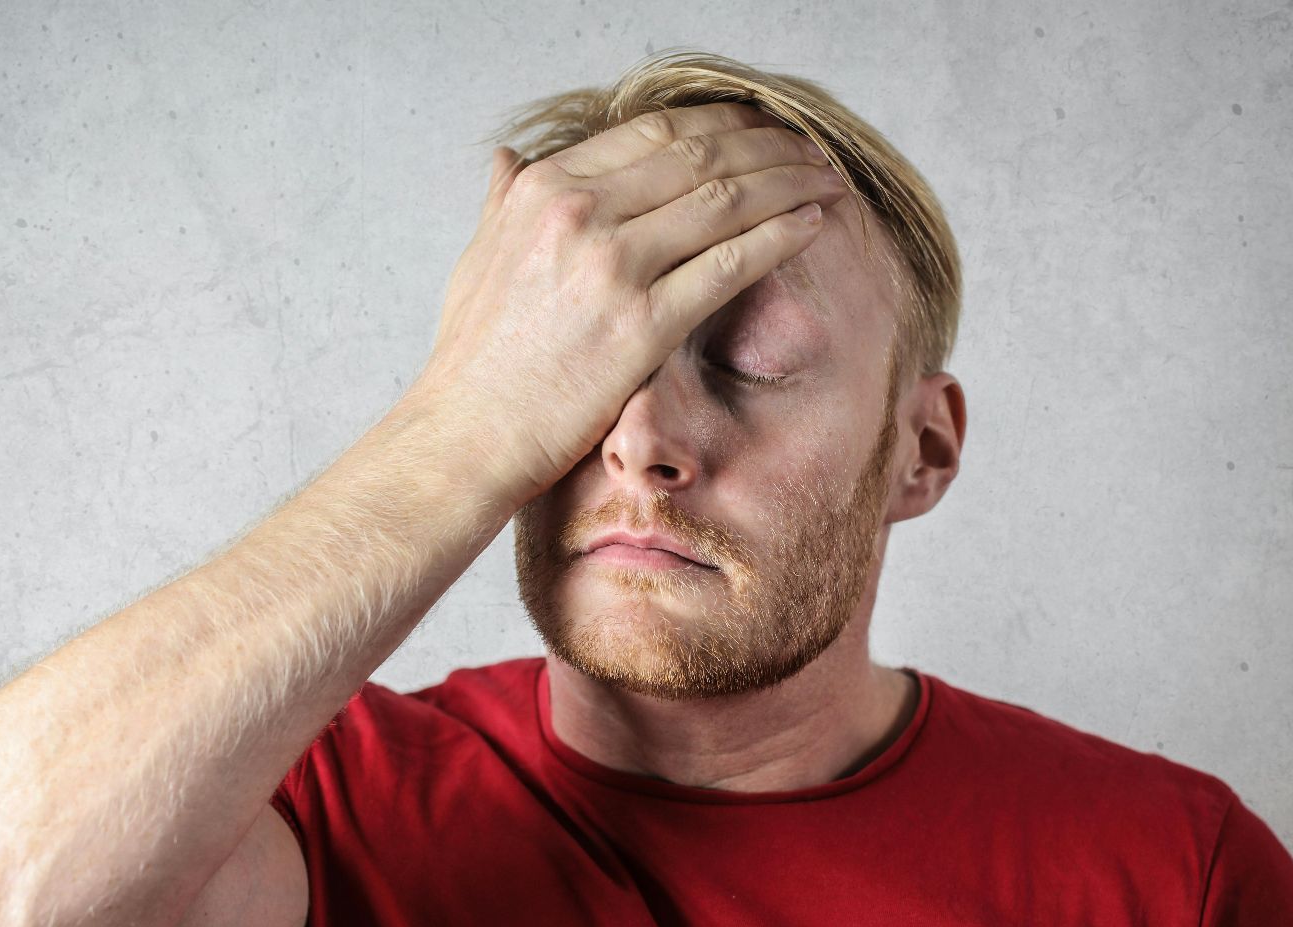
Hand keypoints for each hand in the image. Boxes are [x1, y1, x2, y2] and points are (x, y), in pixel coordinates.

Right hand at [404, 102, 849, 507]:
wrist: (466, 436)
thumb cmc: (473, 358)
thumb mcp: (477, 257)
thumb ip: (503, 201)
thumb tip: (511, 158)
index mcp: (544, 189)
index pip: (654, 131)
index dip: (721, 123)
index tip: (759, 128)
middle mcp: (579, 214)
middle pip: (700, 154)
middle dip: (769, 145)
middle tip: (810, 150)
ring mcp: (612, 267)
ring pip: (726, 200)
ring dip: (789, 182)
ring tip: (826, 181)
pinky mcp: (642, 325)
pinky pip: (731, 264)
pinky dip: (780, 236)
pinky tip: (812, 226)